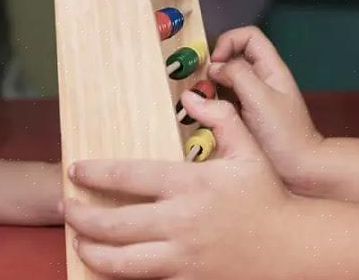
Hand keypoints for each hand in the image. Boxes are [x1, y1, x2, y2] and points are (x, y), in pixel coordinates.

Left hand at [64, 94, 297, 279]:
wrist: (293, 247)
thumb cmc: (268, 196)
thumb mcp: (249, 148)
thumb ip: (221, 117)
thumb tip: (193, 96)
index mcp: (189, 185)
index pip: (129, 177)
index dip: (95, 173)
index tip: (74, 169)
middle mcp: (180, 222)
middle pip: (114, 223)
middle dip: (81, 216)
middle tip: (65, 207)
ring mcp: (182, 256)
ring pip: (122, 262)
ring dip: (93, 251)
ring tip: (77, 241)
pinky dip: (120, 275)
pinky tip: (108, 266)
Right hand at [209, 26, 321, 192]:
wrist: (300, 171)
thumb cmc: (284, 133)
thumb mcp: (260, 98)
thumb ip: (238, 75)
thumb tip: (215, 67)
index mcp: (271, 68)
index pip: (248, 36)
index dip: (229, 41)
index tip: (216, 63)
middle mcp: (261, 79)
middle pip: (234, 56)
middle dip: (215, 65)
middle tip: (203, 84)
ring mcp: (252, 98)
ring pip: (226, 79)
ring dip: (211, 85)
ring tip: (201, 100)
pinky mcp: (244, 116)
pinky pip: (224, 99)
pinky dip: (212, 101)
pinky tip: (205, 114)